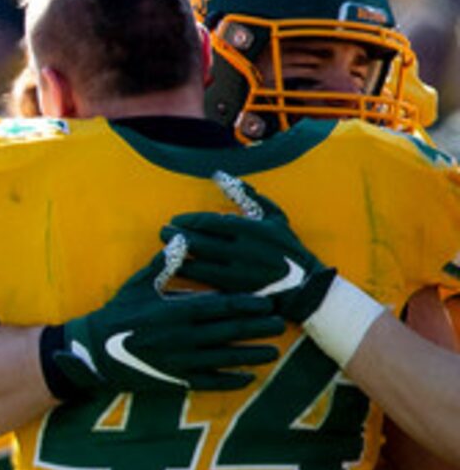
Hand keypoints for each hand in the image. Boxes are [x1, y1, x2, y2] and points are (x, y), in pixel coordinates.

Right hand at [49, 256, 282, 394]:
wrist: (93, 351)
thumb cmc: (117, 314)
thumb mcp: (138, 284)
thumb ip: (164, 263)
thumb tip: (182, 237)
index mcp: (175, 311)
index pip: (221, 306)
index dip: (248, 304)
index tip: (268, 302)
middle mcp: (182, 336)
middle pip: (229, 331)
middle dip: (257, 328)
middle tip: (280, 324)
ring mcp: (179, 360)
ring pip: (224, 358)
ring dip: (250, 355)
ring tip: (272, 352)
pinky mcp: (173, 379)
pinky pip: (208, 382)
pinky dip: (229, 381)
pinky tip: (247, 378)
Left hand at [162, 201, 335, 323]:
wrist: (305, 286)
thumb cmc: (285, 247)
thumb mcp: (274, 218)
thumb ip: (248, 195)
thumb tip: (221, 176)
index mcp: (253, 230)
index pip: (210, 223)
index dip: (188, 221)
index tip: (175, 219)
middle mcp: (246, 251)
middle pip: (199, 243)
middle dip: (176, 236)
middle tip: (163, 232)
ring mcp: (240, 274)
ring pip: (198, 264)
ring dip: (176, 257)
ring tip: (165, 250)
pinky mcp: (236, 293)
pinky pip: (204, 285)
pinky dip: (188, 276)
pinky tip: (175, 270)